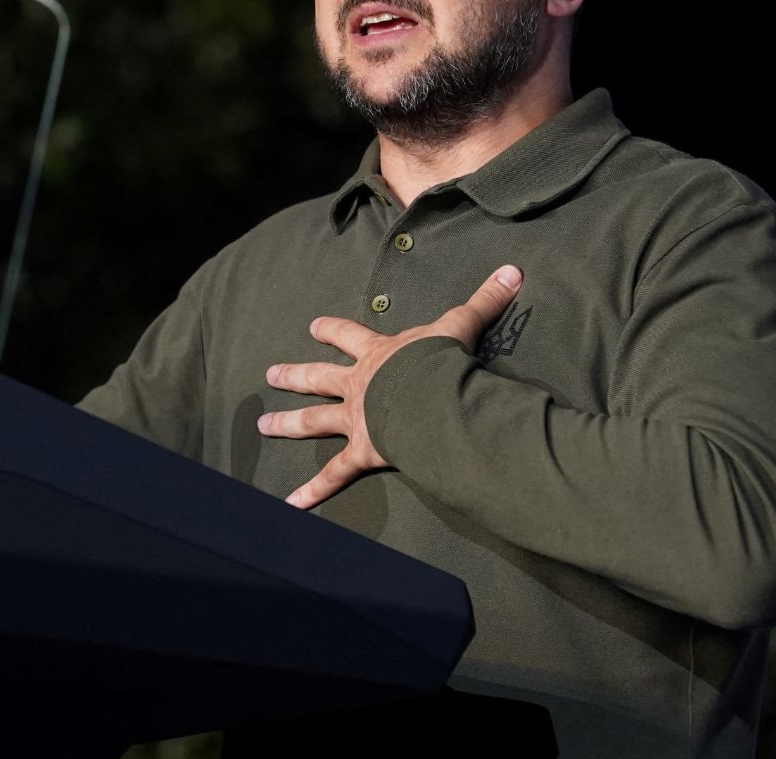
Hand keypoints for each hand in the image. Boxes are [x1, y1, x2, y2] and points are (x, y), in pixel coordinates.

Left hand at [260, 264, 523, 508]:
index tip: (312, 326)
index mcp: (378, 356)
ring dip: (287, 424)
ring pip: (313, 422)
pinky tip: (290, 504)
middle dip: (294, 375)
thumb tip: (512, 270)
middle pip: (318, 378)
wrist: (431, 398)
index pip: (349, 336)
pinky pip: (334, 475)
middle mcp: (358, 386)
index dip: (331, 331)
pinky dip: (312, 491)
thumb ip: (484, 301)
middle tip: (269, 375)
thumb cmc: (441, 362)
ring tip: (262, 425)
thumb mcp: (461, 325)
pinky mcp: (362, 453)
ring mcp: (355, 420)